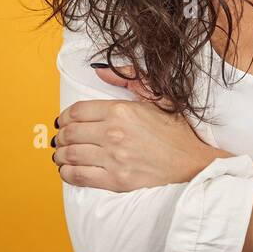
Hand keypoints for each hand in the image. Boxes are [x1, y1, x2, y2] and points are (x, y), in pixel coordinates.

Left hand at [52, 64, 215, 191]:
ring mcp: (114, 158)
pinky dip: (67, 173)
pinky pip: (78, 176)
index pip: (78, 111)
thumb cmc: (177, 132)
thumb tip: (100, 71)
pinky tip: (67, 170)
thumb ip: (130, 78)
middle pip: (70, 133)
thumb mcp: (158, 96)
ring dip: (60, 155)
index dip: (65, 116)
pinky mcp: (115, 180)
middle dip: (60, 136)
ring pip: (70, 154)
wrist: (192, 164)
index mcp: (122, 110)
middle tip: (61, 139)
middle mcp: (114, 133)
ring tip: (61, 155)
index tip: (64, 121)